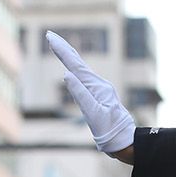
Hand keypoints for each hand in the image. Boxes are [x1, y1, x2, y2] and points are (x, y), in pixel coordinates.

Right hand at [46, 31, 135, 154]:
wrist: (125, 142)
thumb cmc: (110, 130)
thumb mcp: (93, 113)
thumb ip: (80, 94)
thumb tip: (66, 74)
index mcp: (97, 87)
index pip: (75, 65)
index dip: (62, 50)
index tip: (50, 36)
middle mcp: (99, 85)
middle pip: (78, 63)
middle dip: (64, 49)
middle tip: (50, 35)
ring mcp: (100, 90)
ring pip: (81, 69)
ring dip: (69, 56)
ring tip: (59, 46)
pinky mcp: (99, 97)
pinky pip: (84, 78)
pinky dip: (75, 69)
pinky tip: (73, 69)